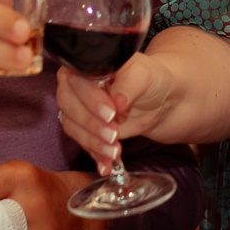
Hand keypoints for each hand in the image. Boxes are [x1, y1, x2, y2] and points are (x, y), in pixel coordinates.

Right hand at [57, 54, 174, 170]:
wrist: (160, 99)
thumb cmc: (150, 79)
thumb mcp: (144, 75)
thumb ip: (128, 85)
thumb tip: (117, 101)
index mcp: (85, 64)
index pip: (78, 80)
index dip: (91, 99)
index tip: (111, 113)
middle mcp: (75, 84)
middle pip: (69, 105)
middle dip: (91, 123)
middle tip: (114, 134)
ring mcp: (78, 108)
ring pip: (73, 127)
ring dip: (93, 142)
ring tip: (115, 151)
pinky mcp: (84, 128)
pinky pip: (83, 143)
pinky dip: (95, 154)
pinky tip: (106, 165)